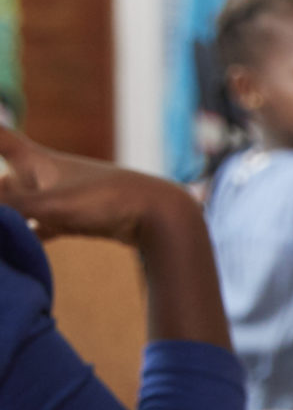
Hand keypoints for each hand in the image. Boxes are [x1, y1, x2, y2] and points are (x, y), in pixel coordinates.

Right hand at [0, 124, 196, 245]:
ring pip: (19, 204)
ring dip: (3, 214)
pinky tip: (16, 248)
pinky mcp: (76, 219)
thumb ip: (5, 207)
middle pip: (2, 176)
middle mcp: (45, 175)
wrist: (160, 215)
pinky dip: (25, 234)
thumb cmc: (105, 201)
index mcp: (36, 161)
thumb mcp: (48, 203)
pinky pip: (39, 226)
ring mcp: (61, 196)